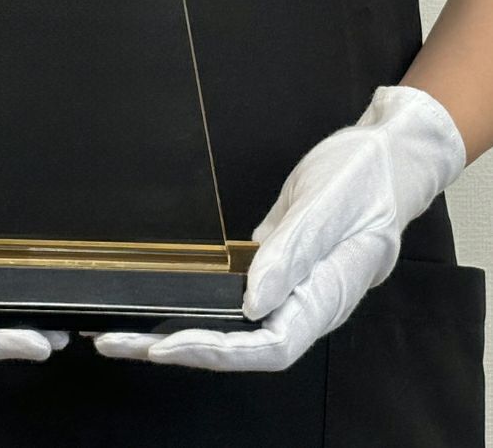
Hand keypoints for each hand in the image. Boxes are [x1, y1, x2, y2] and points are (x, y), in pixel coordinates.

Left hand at [91, 84, 465, 370]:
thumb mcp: (328, 205)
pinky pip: (235, 301)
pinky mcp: (276, 269)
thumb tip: (254, 305)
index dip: (215, 352)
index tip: (164, 344)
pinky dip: (198, 307)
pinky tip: (165, 305)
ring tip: (125, 334)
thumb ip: (294, 254)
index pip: (269, 347)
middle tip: (119, 342)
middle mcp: (306, 302)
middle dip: (180, 349)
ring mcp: (291, 289)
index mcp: (327, 295)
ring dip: (181, 334)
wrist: (387, 154)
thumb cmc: (367, 176)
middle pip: (242, 348)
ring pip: (235, 330)